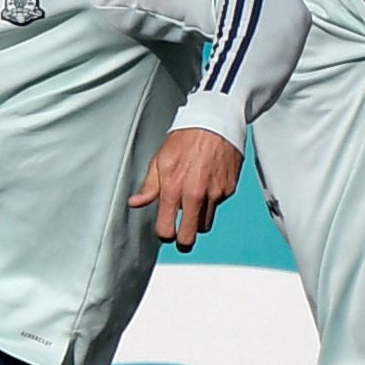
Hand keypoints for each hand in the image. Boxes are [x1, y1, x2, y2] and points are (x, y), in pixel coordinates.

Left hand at [130, 128, 244, 251]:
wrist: (215, 123)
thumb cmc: (186, 139)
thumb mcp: (159, 160)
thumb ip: (149, 187)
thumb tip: (136, 203)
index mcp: (173, 189)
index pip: (166, 230)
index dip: (164, 234)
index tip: (165, 232)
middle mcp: (195, 195)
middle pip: (189, 236)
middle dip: (182, 241)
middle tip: (180, 237)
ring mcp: (214, 194)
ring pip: (205, 224)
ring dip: (197, 220)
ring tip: (192, 206)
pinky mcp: (228, 190)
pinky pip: (217, 206)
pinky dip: (211, 202)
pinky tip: (206, 185)